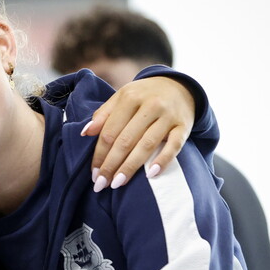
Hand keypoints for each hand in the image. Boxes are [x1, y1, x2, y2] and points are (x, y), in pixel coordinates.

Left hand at [81, 76, 194, 190]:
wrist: (178, 86)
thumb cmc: (143, 96)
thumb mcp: (122, 97)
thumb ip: (103, 114)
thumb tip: (85, 133)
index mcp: (129, 97)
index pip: (110, 131)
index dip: (99, 154)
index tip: (93, 173)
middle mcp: (150, 105)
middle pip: (126, 140)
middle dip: (111, 165)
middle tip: (101, 184)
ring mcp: (168, 116)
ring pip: (147, 145)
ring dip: (130, 167)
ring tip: (117, 183)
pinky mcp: (184, 126)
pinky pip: (174, 146)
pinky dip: (163, 160)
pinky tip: (151, 174)